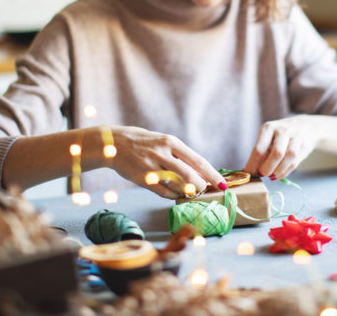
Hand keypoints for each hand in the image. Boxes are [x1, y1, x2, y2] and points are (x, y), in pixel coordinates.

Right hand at [111, 126, 225, 198]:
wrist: (113, 144)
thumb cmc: (142, 142)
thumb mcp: (163, 142)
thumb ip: (179, 155)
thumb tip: (200, 172)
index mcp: (171, 142)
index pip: (199, 161)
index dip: (213, 175)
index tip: (223, 184)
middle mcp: (163, 154)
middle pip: (191, 175)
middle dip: (203, 186)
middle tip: (207, 191)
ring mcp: (153, 167)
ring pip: (179, 185)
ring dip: (189, 192)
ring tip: (192, 192)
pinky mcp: (143, 179)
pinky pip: (164, 192)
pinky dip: (174, 196)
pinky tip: (178, 195)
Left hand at [243, 115, 318, 179]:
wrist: (305, 126)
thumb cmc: (280, 136)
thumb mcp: (268, 138)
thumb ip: (261, 153)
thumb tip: (251, 171)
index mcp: (268, 128)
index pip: (259, 148)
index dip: (253, 164)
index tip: (249, 173)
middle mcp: (282, 130)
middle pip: (276, 153)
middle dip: (267, 168)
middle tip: (261, 175)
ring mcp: (296, 137)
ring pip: (289, 157)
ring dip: (278, 171)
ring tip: (271, 176)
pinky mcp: (304, 145)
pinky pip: (295, 161)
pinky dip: (285, 172)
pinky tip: (279, 175)